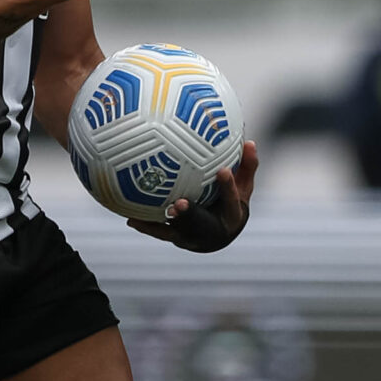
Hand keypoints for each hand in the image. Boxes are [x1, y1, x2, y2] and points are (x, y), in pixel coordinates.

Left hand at [133, 141, 257, 252]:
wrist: (220, 235)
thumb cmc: (231, 203)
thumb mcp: (244, 188)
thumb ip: (247, 167)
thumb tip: (250, 141)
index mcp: (232, 216)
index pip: (232, 200)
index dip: (227, 187)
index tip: (222, 169)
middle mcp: (213, 231)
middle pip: (201, 224)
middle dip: (190, 214)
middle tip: (179, 203)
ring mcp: (193, 238)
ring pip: (177, 233)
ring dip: (160, 224)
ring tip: (141, 216)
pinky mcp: (178, 239)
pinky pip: (161, 233)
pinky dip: (146, 226)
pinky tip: (130, 218)